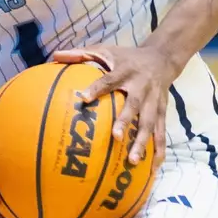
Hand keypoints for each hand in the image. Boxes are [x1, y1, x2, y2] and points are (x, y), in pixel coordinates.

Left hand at [52, 46, 172, 165]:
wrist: (162, 59)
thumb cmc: (127, 57)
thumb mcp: (106, 50)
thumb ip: (81, 54)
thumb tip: (55, 55)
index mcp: (125, 71)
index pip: (110, 80)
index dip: (97, 88)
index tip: (84, 98)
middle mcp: (141, 87)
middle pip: (134, 105)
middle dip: (125, 121)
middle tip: (115, 137)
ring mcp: (154, 102)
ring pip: (150, 123)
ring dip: (143, 142)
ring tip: (133, 161)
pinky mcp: (162, 112)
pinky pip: (161, 133)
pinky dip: (159, 150)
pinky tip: (154, 168)